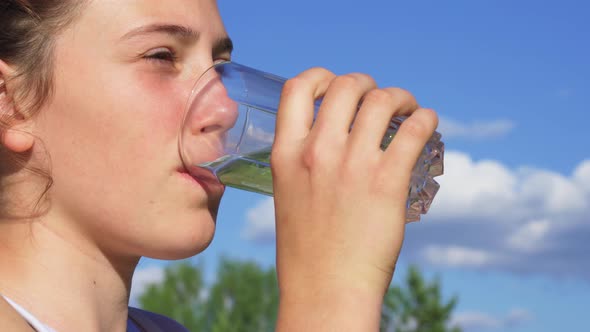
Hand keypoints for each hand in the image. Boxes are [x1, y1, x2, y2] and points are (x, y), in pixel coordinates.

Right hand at [271, 68, 437, 329]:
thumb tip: (335, 139)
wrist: (325, 292)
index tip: (335, 84)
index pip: (296, 88)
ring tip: (407, 109)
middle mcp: (317, 152)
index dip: (320, 76)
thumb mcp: (290, 195)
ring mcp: (352, 165)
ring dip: (400, 96)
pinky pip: (414, 131)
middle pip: (346, 85)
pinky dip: (426, 119)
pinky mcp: (387, 182)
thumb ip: (304, 163)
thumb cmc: (307, 251)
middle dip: (367, 83)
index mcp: (286, 154)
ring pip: (381, 100)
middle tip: (378, 99)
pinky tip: (427, 124)